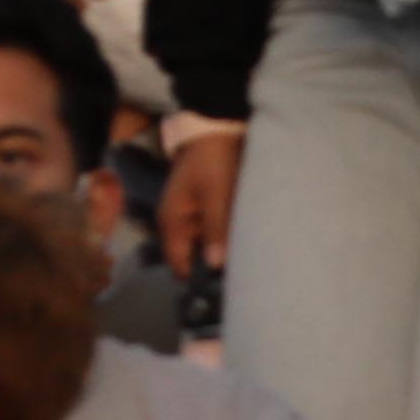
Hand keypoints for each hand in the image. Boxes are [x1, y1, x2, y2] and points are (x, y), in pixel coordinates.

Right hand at [157, 121, 240, 270]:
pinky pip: (214, 233)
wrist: (217, 129)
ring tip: (248, 263)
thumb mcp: (216, 195)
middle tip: (241, 278)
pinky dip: (226, 238)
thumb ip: (216, 229)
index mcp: (172, 221)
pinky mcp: (206, 209)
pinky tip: (244, 243)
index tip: (222, 290)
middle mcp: (178, 223)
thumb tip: (215, 267)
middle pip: (192, 257)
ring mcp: (192, 216)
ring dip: (222, 252)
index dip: (197, 279)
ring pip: (206, 246)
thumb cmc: (214, 162)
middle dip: (213, 266)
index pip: (179, 264)